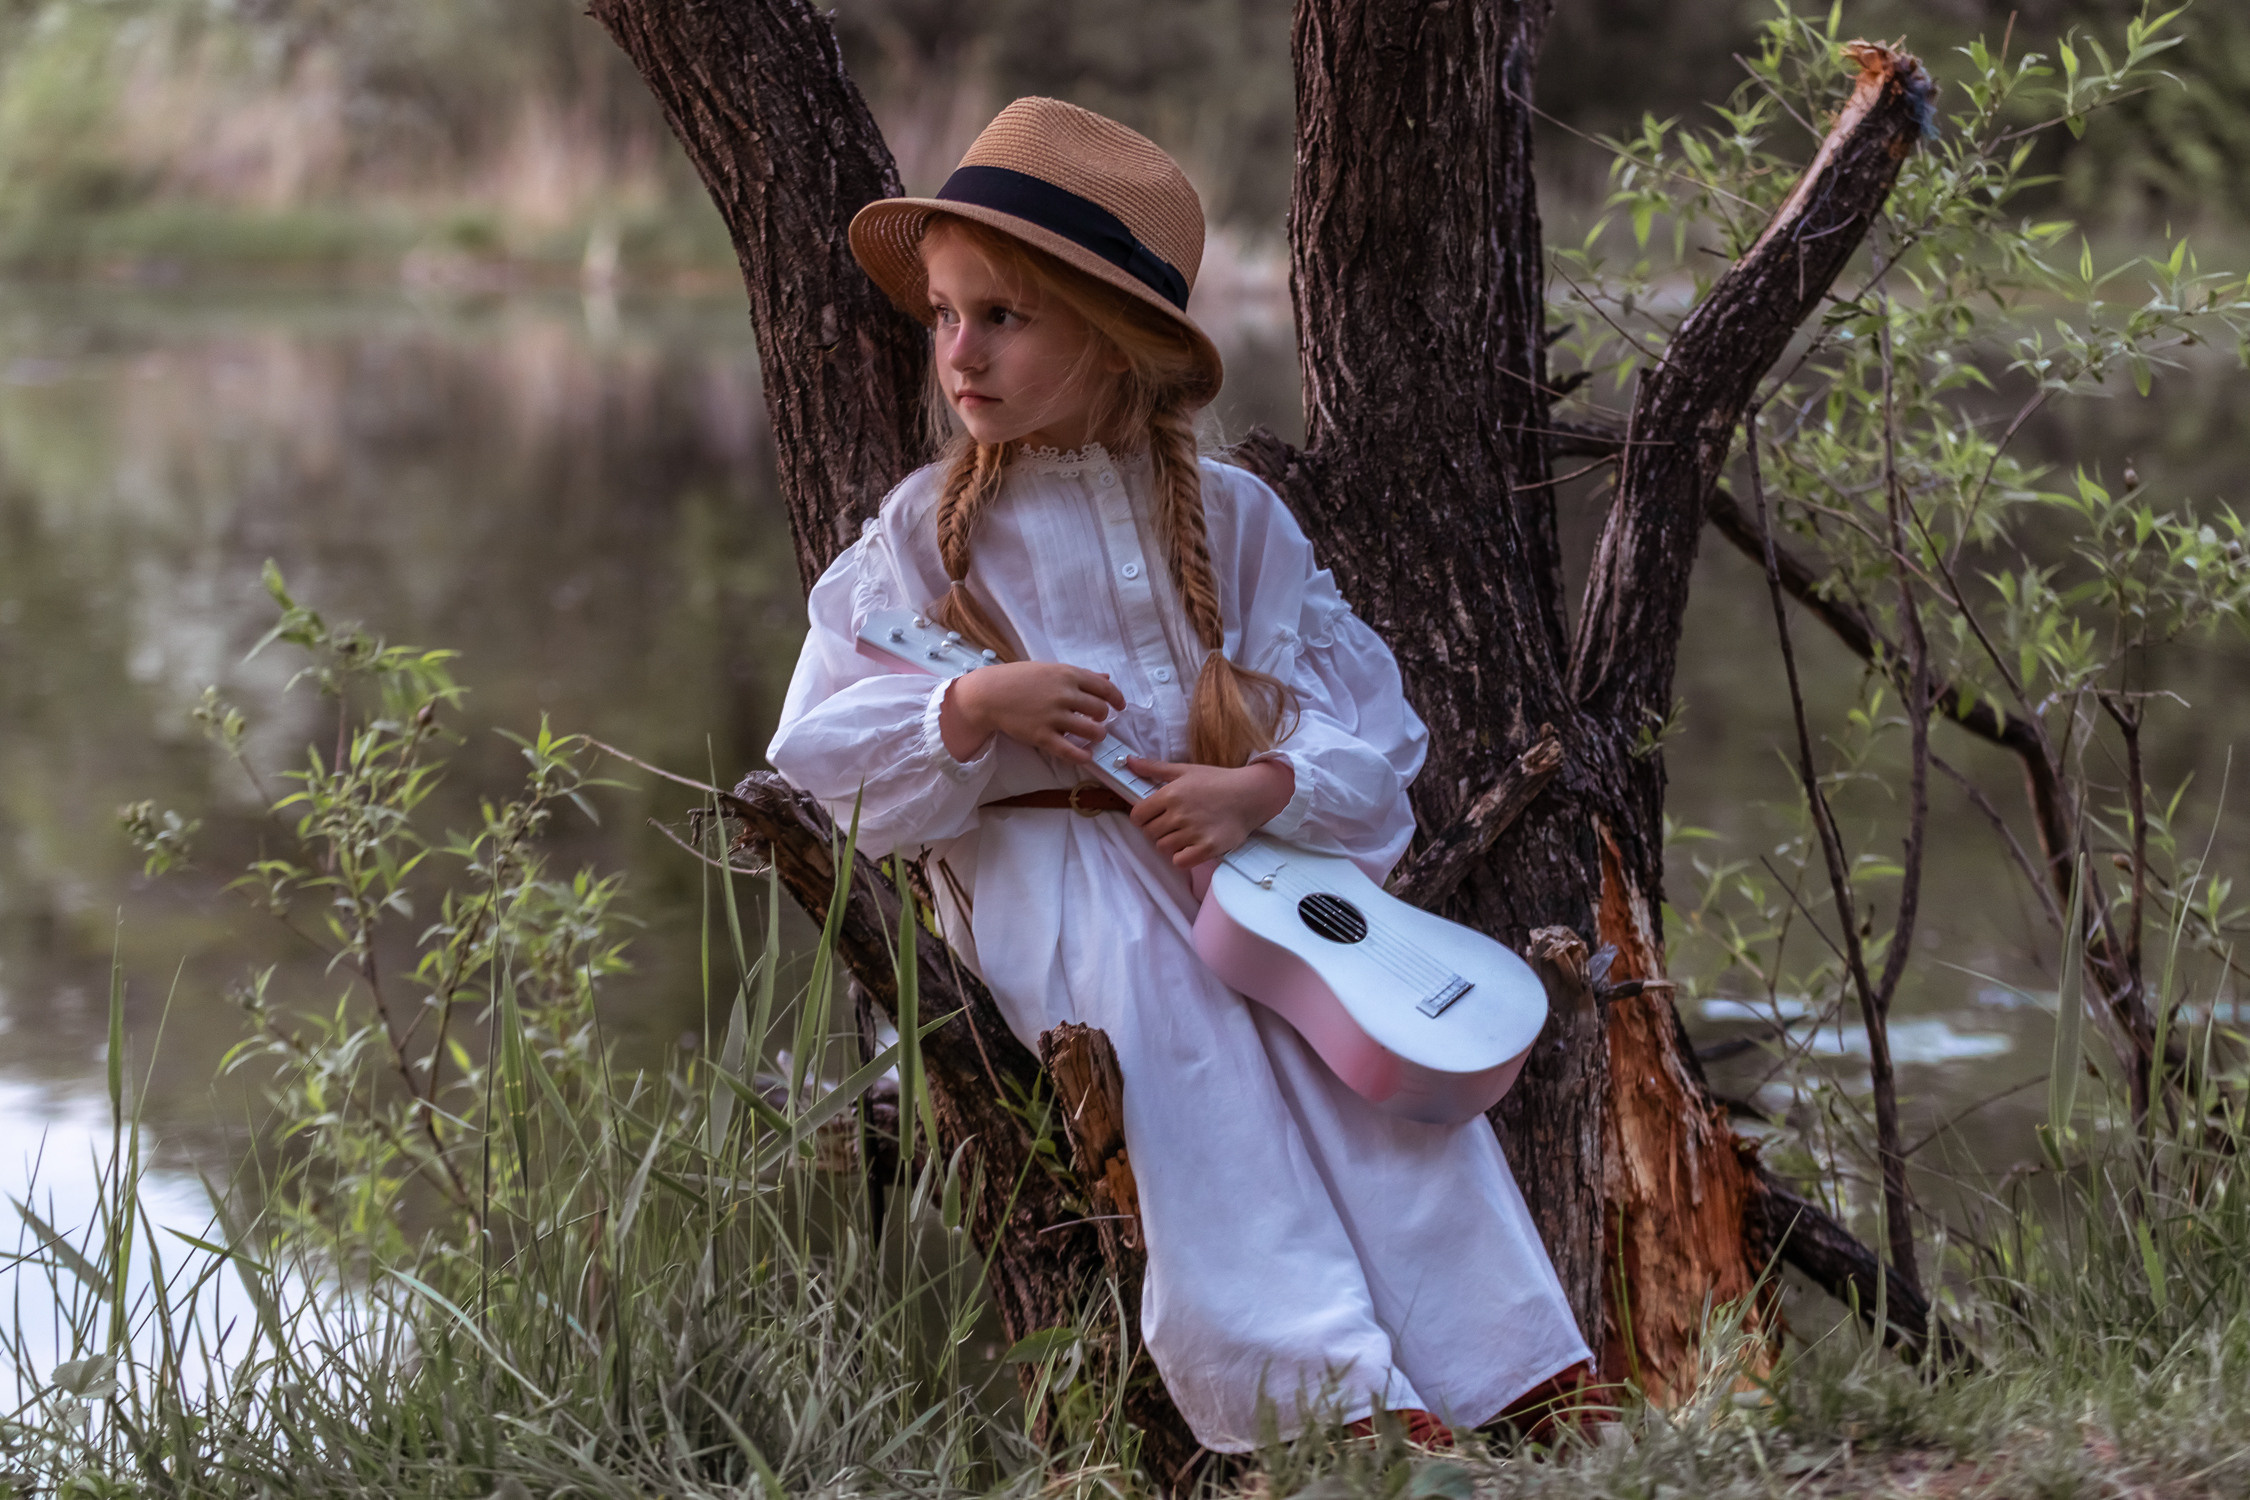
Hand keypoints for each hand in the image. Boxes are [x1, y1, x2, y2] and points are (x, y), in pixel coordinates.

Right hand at [940, 661, 1125, 762]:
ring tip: (1091, 737)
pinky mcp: (1042, 736)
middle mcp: (1064, 694)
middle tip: (1096, 721)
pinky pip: (1070, 751)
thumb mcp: (1051, 669)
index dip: (1117, 699)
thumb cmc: (1019, 679)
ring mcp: (1053, 716)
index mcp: (1068, 675)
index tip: (1120, 706)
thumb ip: (1080, 674)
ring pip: (1092, 732)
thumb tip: (1106, 677)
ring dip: (1097, 736)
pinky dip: (1083, 756)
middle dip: (1103, 719)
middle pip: (1101, 711)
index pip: (1105, 688)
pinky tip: (1086, 756)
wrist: (989, 694)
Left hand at [1125, 757, 1294, 867]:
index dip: (1142, 817)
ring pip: (1163, 848)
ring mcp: (1193, 832)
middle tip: (1173, 824)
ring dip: (1171, 844)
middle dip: (1157, 830)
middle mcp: (1180, 813)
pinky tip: (1192, 846)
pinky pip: (1180, 862)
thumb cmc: (1217, 781)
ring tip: (1186, 833)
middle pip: (1149, 834)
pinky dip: (1183, 857)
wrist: (1251, 795)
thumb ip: (1154, 768)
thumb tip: (1129, 761)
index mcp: (1171, 793)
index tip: (1153, 816)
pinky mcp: (1207, 848)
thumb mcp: (1185, 770)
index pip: (1137, 816)